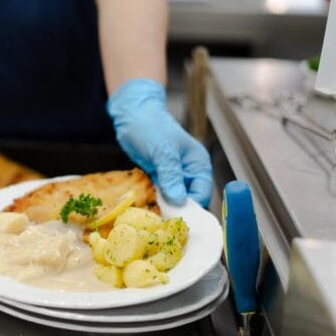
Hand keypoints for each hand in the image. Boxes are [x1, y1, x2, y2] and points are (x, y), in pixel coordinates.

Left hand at [106, 78, 212, 206]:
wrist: (133, 115)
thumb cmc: (151, 127)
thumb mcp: (163, 152)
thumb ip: (171, 176)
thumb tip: (179, 201)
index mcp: (198, 164)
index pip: (202, 193)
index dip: (191, 206)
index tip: (176, 218)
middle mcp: (189, 172)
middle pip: (189, 199)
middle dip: (177, 209)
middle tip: (163, 221)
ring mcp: (174, 175)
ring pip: (174, 199)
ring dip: (165, 207)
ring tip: (155, 217)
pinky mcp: (160, 176)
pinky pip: (161, 194)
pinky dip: (156, 200)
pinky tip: (148, 207)